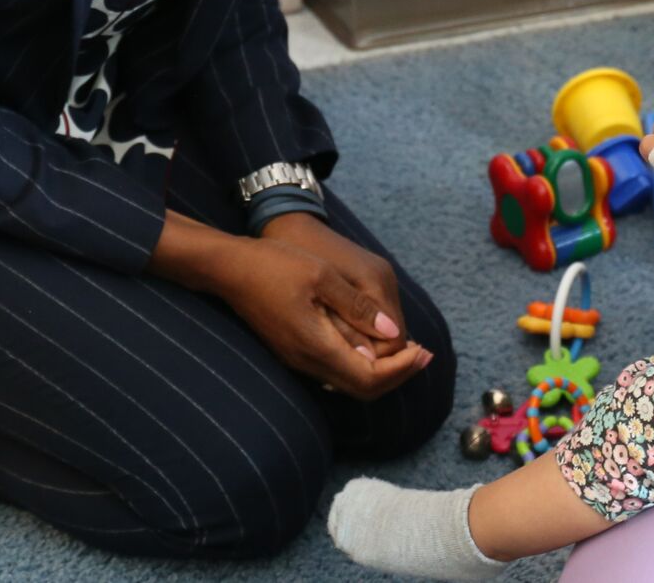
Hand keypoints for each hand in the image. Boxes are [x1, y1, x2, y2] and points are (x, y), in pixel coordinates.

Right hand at [151, 213, 429, 398]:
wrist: (229, 269)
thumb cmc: (275, 265)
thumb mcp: (322, 276)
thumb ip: (357, 307)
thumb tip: (394, 333)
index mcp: (317, 345)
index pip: (370, 379)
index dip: (401, 370)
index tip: (423, 351)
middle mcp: (308, 362)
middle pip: (363, 389)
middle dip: (398, 375)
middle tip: (424, 354)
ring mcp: (299, 360)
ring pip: (350, 383)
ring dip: (382, 371)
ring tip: (407, 350)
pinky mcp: (295, 352)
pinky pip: (336, 371)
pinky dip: (363, 363)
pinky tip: (376, 342)